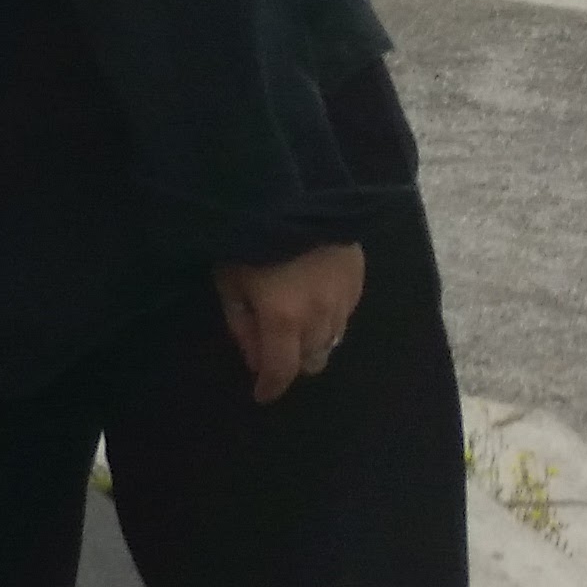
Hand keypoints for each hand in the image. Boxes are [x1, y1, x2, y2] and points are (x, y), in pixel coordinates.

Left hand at [215, 241, 366, 403]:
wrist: (296, 192)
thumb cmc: (249, 234)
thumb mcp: (229, 278)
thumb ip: (240, 322)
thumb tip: (254, 357)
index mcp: (283, 319)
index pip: (281, 370)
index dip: (270, 387)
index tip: (260, 395)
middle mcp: (320, 318)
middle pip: (311, 361)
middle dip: (291, 362)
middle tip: (273, 350)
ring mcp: (344, 301)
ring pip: (332, 342)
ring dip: (312, 343)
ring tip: (293, 326)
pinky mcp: (358, 282)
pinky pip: (344, 317)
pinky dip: (328, 321)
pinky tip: (314, 304)